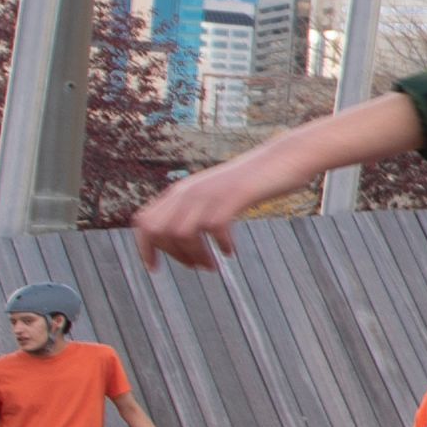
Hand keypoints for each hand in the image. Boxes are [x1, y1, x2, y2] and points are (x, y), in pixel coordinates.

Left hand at [132, 166, 252, 272]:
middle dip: (172, 254)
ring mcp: (209, 192)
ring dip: (196, 255)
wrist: (282, 159)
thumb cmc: (252, 182)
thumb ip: (195, 210)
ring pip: (182, 233)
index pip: (145, 221)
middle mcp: (189, 190)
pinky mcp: (232, 195)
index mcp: (181, 191)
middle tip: (195, 265)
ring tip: (213, 265)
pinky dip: (221, 245)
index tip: (155, 268)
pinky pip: (214, 228)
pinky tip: (231, 251)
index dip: (145, 247)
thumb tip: (181, 240)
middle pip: (158, 230)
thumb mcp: (214, 195)